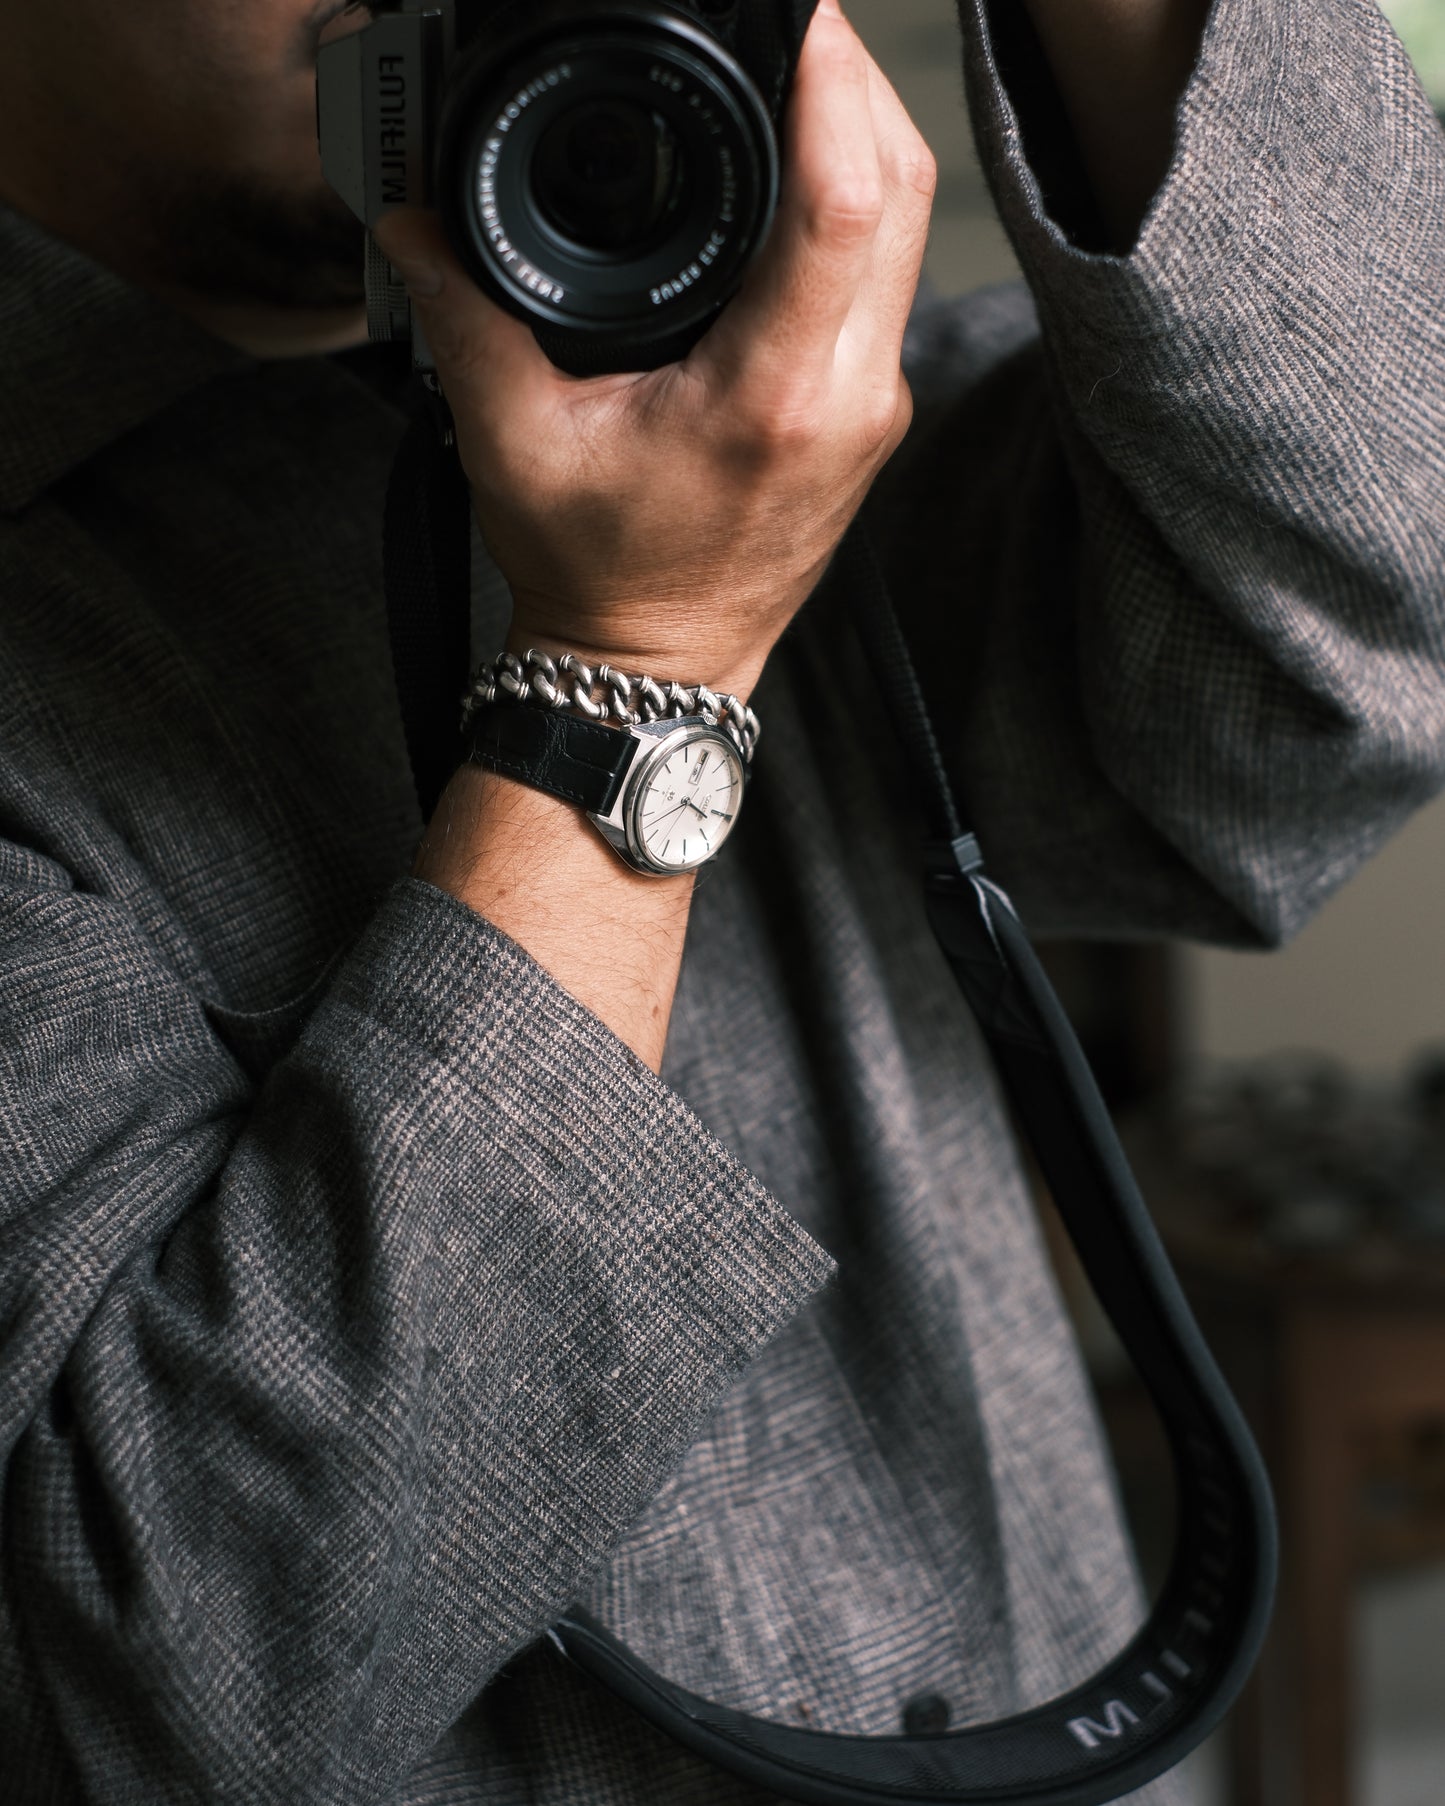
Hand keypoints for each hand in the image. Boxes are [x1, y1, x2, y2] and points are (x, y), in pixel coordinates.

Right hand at [372, 0, 934, 699]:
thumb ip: (463, 317)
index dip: (828, 81)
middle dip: (851, 78)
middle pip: (900, 184)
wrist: (656, 668)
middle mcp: (848, 396)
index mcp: (771, 397)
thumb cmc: (598, 578)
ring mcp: (873, 405)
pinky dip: (860, 197)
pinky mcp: (870, 411)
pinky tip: (804, 169)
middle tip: (785, 27)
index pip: (843, 198)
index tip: (790, 18)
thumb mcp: (513, 442)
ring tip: (794, 73)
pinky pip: (889, 273)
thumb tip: (415, 221)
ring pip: (910, 223)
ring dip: (865, 130)